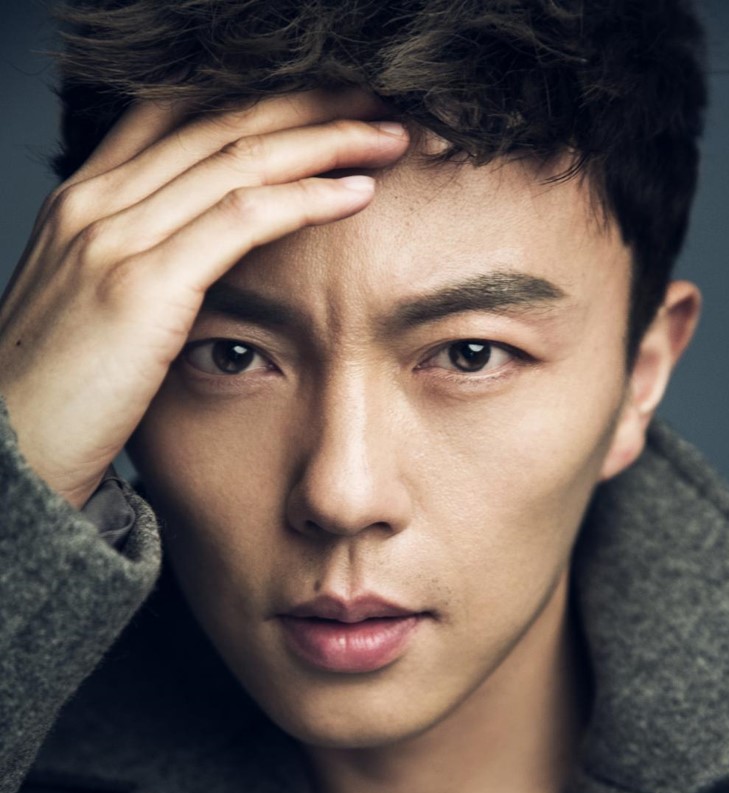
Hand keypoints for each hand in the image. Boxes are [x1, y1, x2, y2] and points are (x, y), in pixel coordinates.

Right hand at [0, 89, 408, 507]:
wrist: (9, 452)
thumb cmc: (56, 395)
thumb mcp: (91, 309)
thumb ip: (138, 267)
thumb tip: (201, 265)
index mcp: (82, 202)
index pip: (177, 116)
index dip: (255, 101)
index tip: (320, 105)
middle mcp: (95, 202)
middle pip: (216, 121)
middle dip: (303, 104)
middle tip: (373, 99)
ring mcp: (114, 237)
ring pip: (237, 157)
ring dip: (322, 138)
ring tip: (387, 134)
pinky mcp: (143, 285)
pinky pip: (242, 218)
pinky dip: (306, 197)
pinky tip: (357, 191)